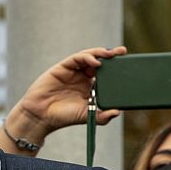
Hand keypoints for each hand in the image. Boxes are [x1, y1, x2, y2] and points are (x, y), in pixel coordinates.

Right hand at [0, 46, 125, 149]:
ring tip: (110, 54)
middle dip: (111, 56)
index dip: (116, 68)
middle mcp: (82, 76)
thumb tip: (118, 112)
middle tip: (122, 52)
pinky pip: (77, 58)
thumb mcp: (87, 116)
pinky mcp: (62, 67)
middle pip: (100, 62)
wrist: (42, 116)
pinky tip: (95, 61)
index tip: (128, 65)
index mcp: (90, 87)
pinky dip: (87, 57)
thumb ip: (102, 116)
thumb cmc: (63, 117)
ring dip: (100, 53)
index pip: (106, 74)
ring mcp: (73, 71)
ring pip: (89, 57)